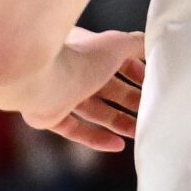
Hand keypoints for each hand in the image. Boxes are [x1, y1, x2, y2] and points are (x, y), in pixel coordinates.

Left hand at [19, 28, 144, 151]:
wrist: (38, 78)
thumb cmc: (78, 57)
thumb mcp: (117, 45)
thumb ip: (136, 44)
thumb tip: (151, 44)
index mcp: (87, 48)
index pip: (116, 61)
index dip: (136, 72)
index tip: (153, 83)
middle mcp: (72, 69)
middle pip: (108, 88)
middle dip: (131, 101)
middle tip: (152, 112)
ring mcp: (59, 92)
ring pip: (94, 111)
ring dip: (118, 122)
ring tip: (139, 133)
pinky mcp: (49, 115)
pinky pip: (75, 130)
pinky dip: (96, 138)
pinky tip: (118, 145)